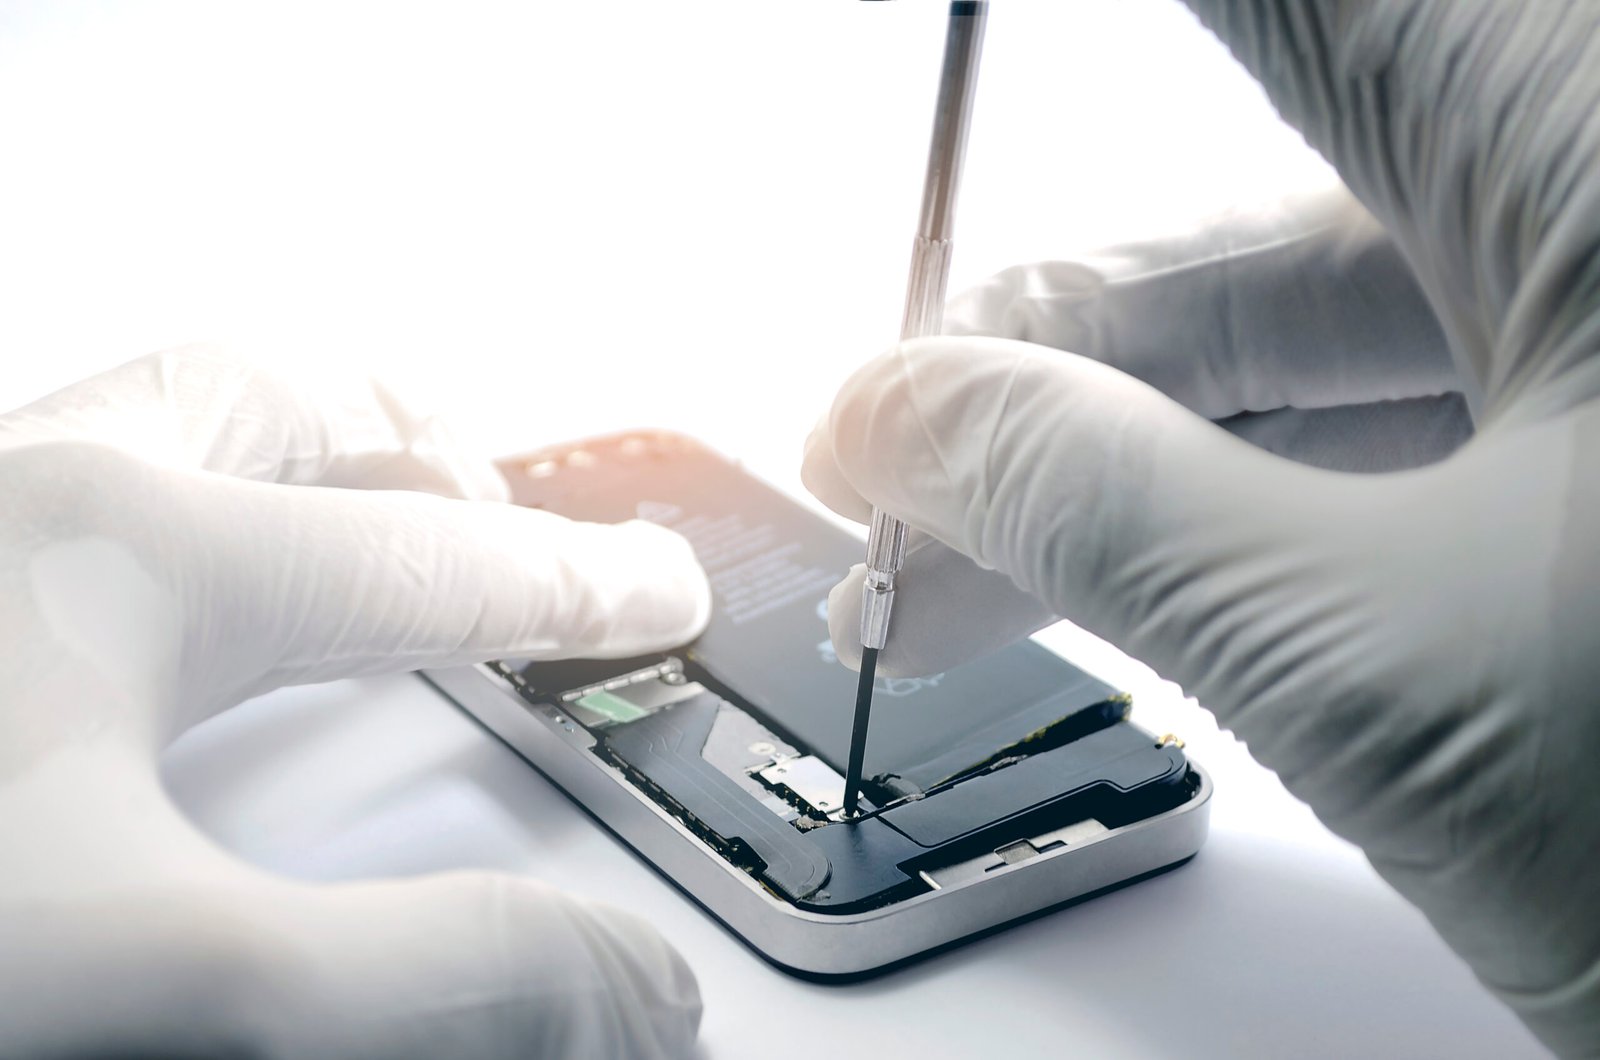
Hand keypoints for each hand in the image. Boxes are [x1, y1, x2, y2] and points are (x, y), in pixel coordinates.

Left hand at [0, 346, 710, 1057]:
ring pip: (167, 423)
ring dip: (294, 453)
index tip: (658, 588)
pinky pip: (89, 490)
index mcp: (122, 542)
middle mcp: (31, 495)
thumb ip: (431, 965)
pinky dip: (187, 510)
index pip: (428, 557)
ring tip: (366, 514)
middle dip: (418, 448)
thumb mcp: (176, 967)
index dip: (571, 585)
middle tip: (501, 514)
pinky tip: (178, 618)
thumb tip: (626, 977)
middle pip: (278, 402)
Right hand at [803, 3, 1599, 1052]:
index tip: (945, 103)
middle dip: (1040, 358)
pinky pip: (1388, 462)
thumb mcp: (1380, 660)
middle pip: (1259, 235)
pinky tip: (1091, 586)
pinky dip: (1226, 528)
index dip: (1042, 63)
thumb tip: (894, 418)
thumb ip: (1092, 506)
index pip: (1277, 11)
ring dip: (1108, 470)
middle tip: (891, 452)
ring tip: (941, 562)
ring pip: (1313, 368)